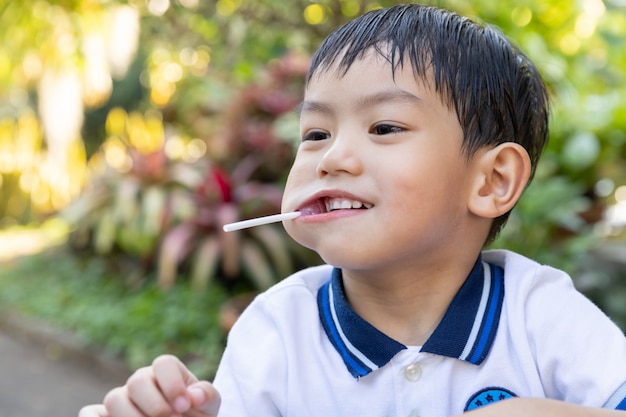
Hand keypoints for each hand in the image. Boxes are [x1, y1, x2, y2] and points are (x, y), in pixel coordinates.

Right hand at [78, 355, 219, 416]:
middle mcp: (141, 381)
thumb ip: (206, 396)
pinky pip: (89, 413)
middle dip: (155, 405)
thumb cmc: (196, 414)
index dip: (173, 384)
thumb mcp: (208, 405)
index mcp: (166, 371)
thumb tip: (194, 396)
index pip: (164, 363)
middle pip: (137, 381)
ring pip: (114, 398)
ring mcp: (122, 398)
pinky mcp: (104, 416)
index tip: (185, 406)